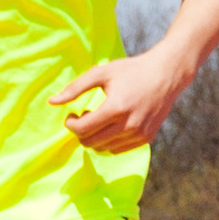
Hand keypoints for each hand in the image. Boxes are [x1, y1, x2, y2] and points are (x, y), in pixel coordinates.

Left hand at [52, 51, 184, 154]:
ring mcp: (139, 134)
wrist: (167, 74)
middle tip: (84, 117)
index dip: (70, 124)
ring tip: (100, 119)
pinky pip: (117, 149)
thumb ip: (74, 88)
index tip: (71, 114)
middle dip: (81, 132)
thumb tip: (51, 102)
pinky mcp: (147, 138)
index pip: (82, 130)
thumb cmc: (131, 70)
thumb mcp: (101, 73)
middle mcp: (129, 125)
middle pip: (90, 142)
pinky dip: (109, 141)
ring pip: (103, 148)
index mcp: (115, 108)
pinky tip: (113, 125)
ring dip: (95, 137)